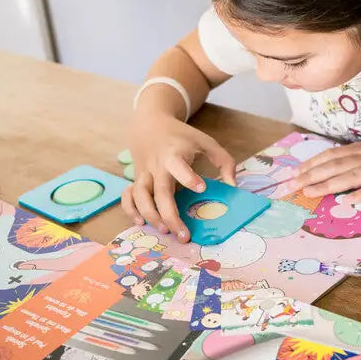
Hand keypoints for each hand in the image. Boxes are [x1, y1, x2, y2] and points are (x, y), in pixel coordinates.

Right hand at [121, 109, 236, 240]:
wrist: (150, 124)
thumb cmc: (182, 137)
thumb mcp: (206, 142)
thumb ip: (224, 161)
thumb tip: (233, 186)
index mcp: (174, 154)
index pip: (179, 166)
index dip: (188, 177)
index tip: (202, 188)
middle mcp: (157, 166)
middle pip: (160, 192)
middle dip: (170, 215)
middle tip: (184, 235)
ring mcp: (144, 174)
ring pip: (140, 196)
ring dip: (150, 215)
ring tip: (165, 230)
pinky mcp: (136, 180)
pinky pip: (127, 196)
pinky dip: (130, 210)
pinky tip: (141, 222)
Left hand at [293, 128, 360, 203]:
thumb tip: (347, 161)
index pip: (335, 155)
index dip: (314, 162)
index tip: (296, 170)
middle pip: (337, 165)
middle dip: (312, 175)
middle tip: (291, 184)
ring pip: (351, 176)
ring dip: (328, 184)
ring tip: (309, 192)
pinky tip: (346, 201)